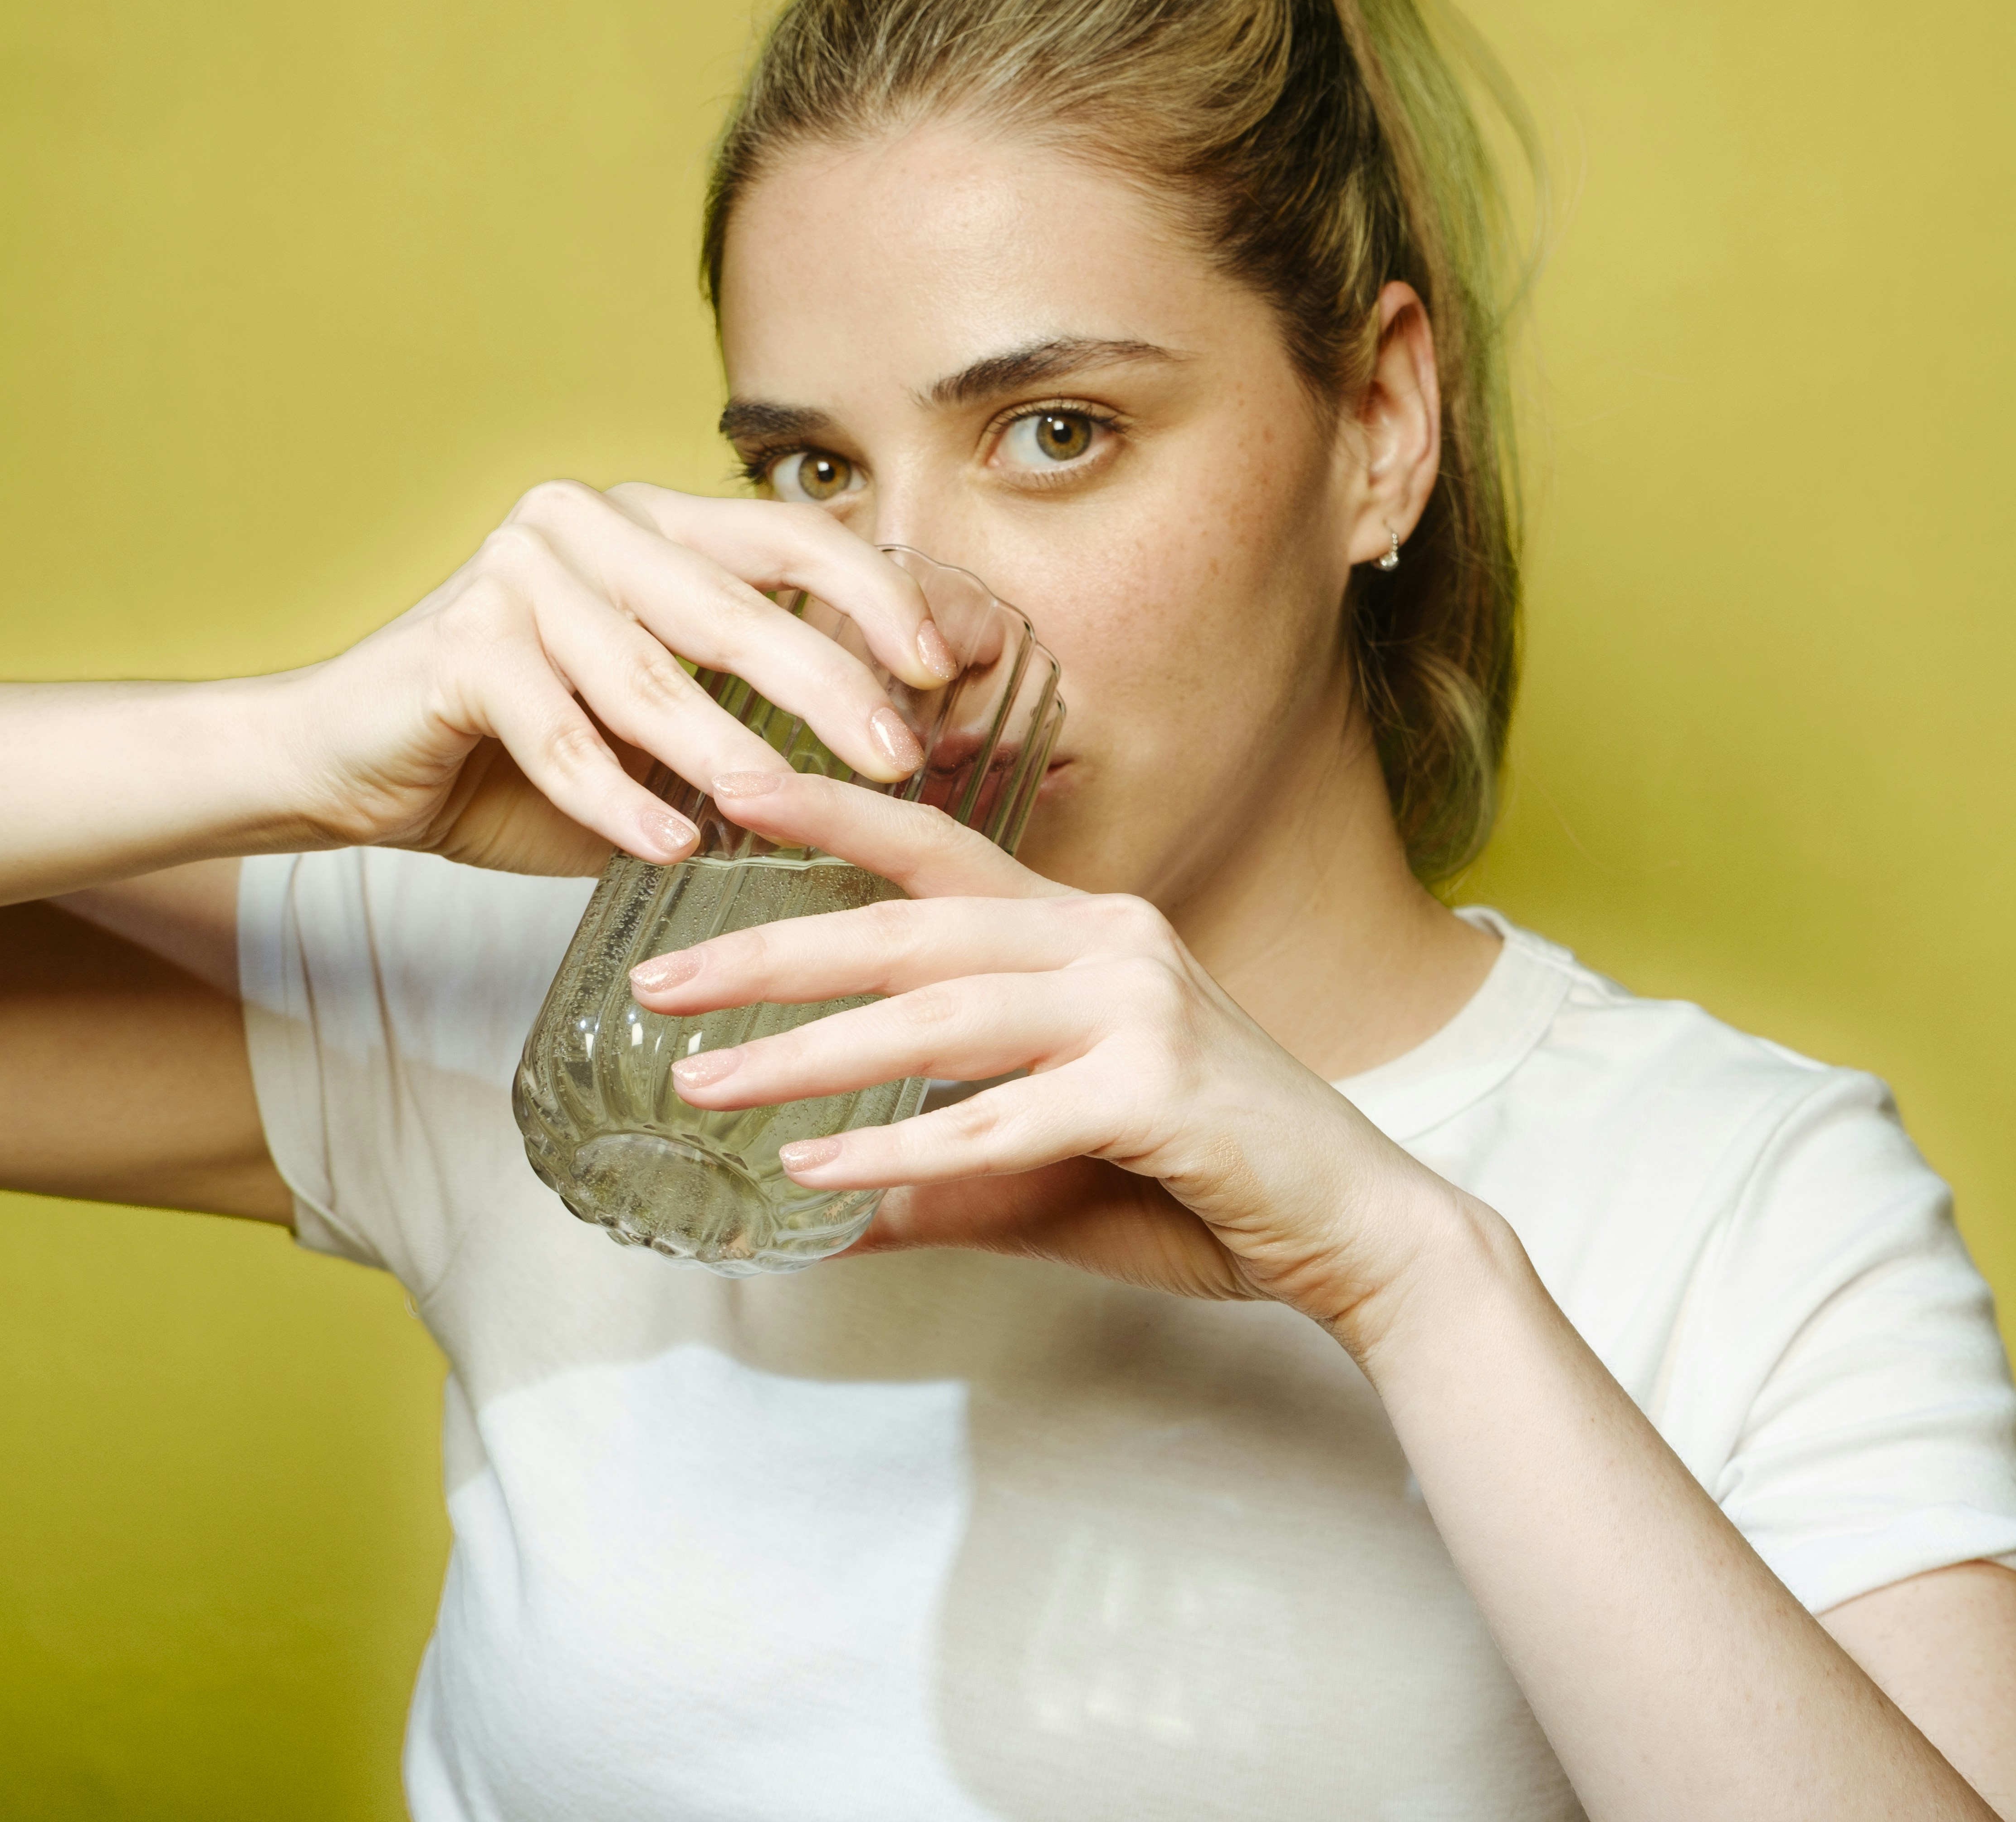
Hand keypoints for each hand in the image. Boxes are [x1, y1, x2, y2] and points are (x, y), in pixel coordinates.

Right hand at [263, 483, 956, 874]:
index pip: (788, 536)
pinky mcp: (459, 644)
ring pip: (651, 675)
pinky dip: (617, 799)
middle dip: (829, 685)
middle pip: (735, 605)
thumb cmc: (520, 754)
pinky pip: (561, 734)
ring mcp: (516, 573)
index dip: (872, 597)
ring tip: (792, 810)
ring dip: (728, 753)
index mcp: (650, 521)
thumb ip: (748, 724)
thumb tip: (897, 759)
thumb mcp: (657, 731)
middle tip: (900, 758)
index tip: (940, 667)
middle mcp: (586, 522)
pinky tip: (669, 843)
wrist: (351, 762)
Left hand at [635, 769, 1474, 1341]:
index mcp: (1085, 928)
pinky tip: (824, 1175)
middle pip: (911, 926)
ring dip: (809, 1052)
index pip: (938, 844)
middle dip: (771, 949)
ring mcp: (1141, 1007)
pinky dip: (905, 1150)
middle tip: (658, 980)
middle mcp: (1110, 940)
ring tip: (704, 1082)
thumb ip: (947, 1174)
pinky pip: (1001, 1120)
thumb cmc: (1206, 1183)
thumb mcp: (1053, 1165)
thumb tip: (831, 1209)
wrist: (1357, 1229)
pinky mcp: (1158, 1091)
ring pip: (940, 1018)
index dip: (830, 808)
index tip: (724, 785)